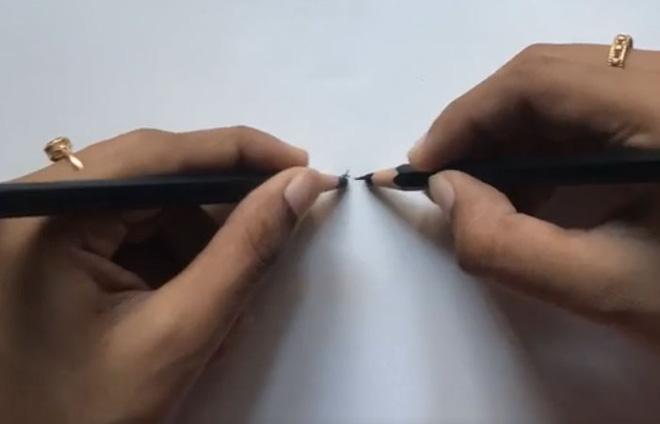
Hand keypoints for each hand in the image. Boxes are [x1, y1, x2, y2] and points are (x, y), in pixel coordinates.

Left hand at [0, 127, 339, 422]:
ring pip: (148, 210)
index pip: (155, 155)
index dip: (237, 153)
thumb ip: (245, 253)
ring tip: (222, 308)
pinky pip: (131, 235)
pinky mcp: (54, 252)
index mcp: (43, 218)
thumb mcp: (178, 335)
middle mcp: (31, 209)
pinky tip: (189, 306)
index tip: (299, 164)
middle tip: (277, 232)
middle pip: (153, 181)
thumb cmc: (89, 415)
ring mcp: (40, 230)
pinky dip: (173, 264)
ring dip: (200, 248)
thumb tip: (299, 185)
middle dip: (219, 215)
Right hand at [408, 43, 659, 346]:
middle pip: (549, 77)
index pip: (540, 80)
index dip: (467, 117)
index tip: (424, 165)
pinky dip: (547, 143)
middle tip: (446, 179)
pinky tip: (536, 188)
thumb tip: (447, 192)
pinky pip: (591, 109)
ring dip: (512, 135)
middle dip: (484, 126)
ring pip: (567, 89)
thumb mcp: (605, 289)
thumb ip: (505, 246)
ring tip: (486, 191)